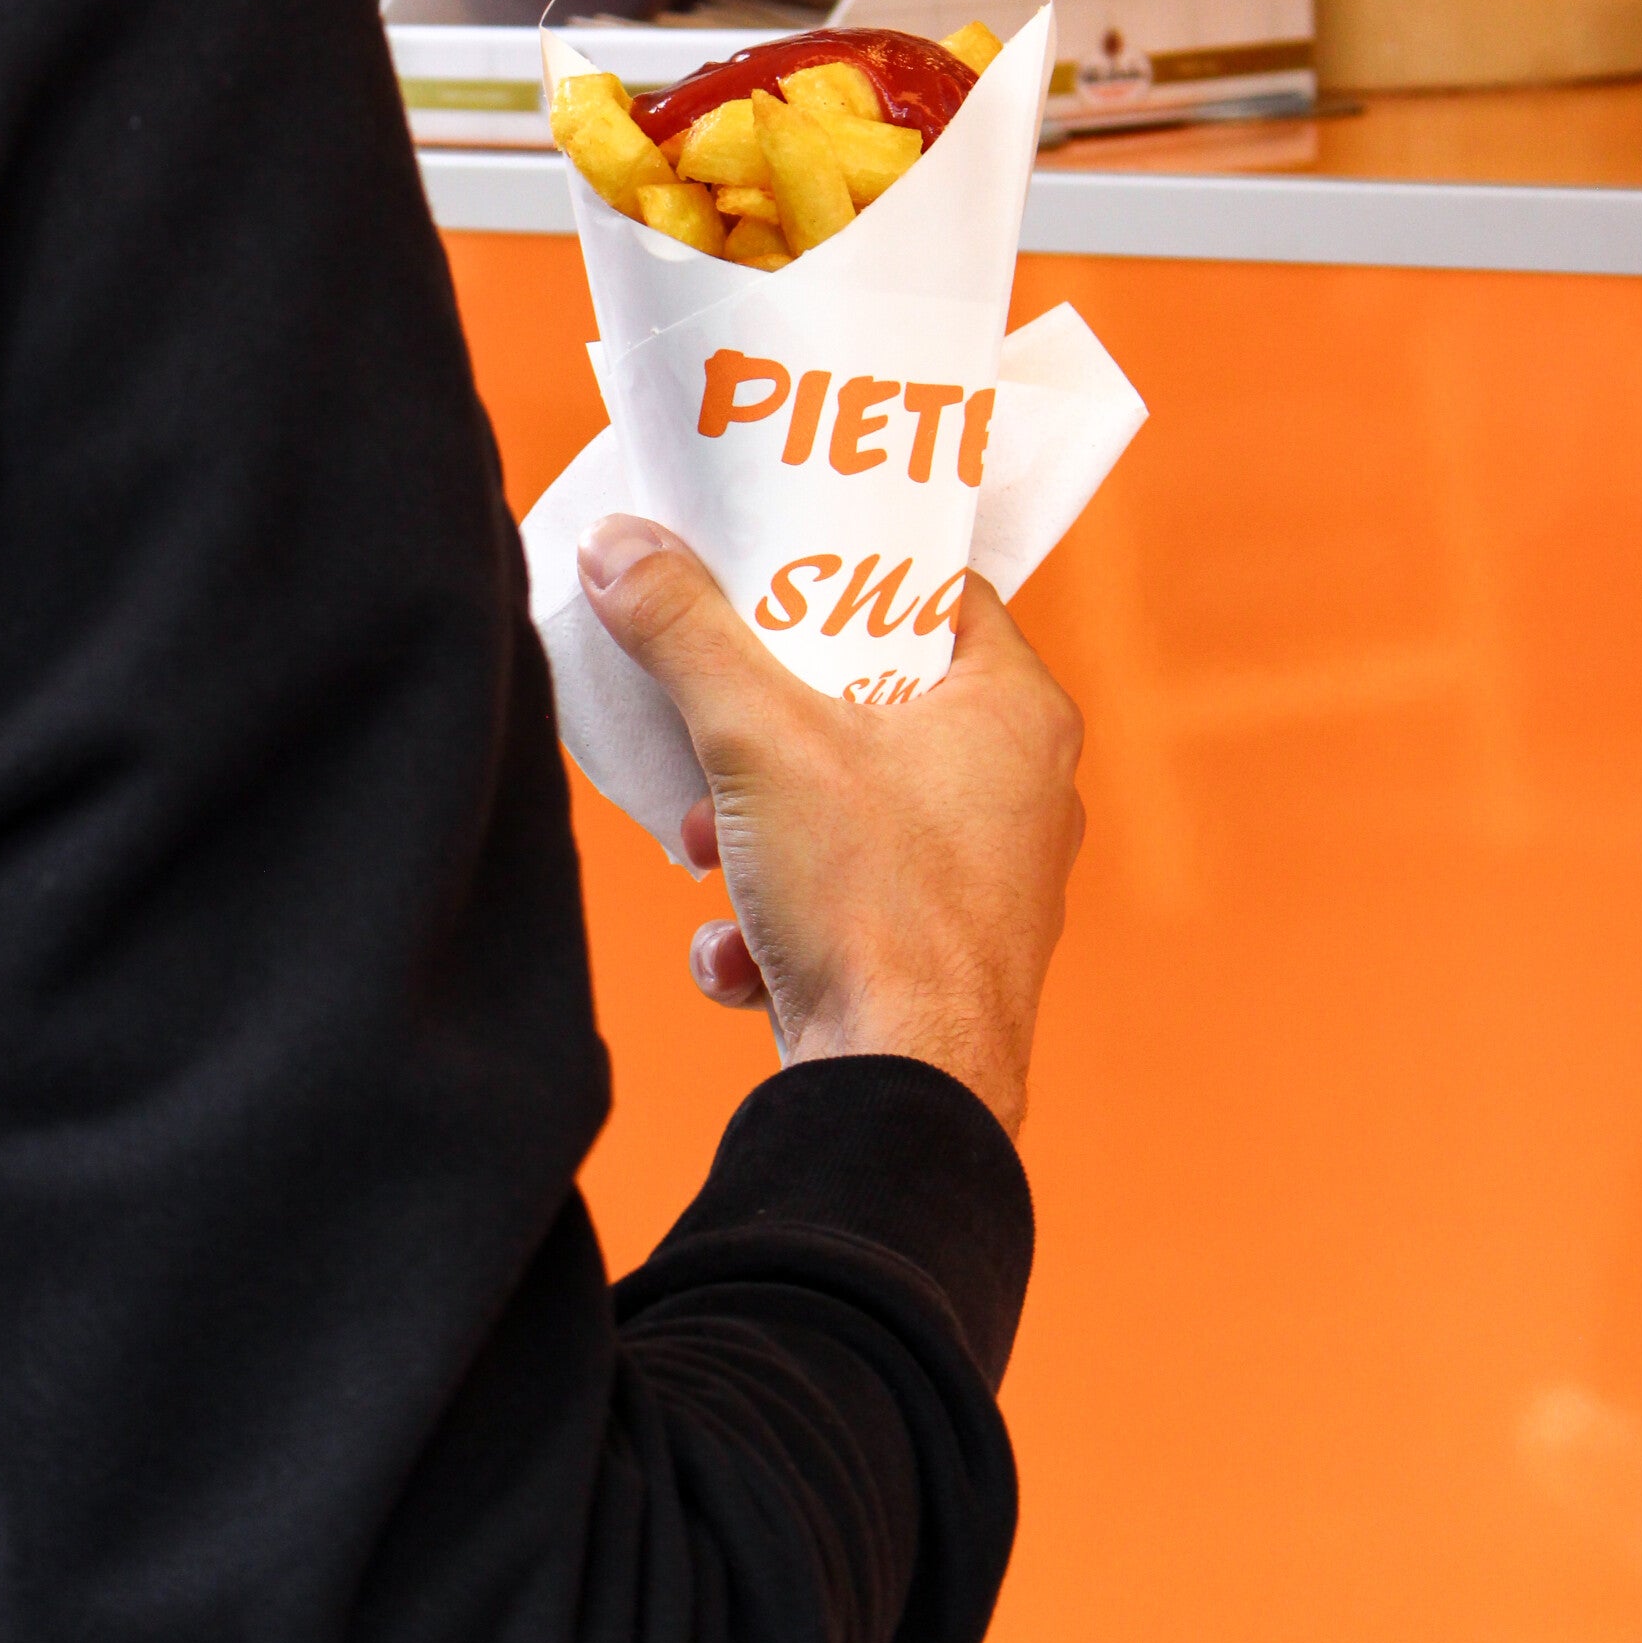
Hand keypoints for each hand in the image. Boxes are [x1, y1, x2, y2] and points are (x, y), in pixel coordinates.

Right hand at [576, 517, 1083, 1137]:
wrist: (901, 1097)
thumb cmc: (870, 905)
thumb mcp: (756, 740)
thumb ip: (684, 631)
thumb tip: (619, 544)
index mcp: (1016, 711)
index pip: (939, 594)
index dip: (852, 578)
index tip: (773, 580)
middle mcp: (1022, 791)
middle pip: (874, 705)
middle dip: (769, 729)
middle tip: (714, 737)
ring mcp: (987, 882)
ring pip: (847, 811)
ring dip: (758, 830)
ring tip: (714, 852)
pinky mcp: (941, 958)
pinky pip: (848, 903)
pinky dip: (782, 920)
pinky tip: (744, 953)